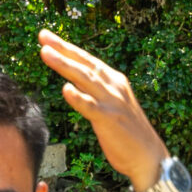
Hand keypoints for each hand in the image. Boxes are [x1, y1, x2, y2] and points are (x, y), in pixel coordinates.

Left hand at [38, 30, 170, 189]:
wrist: (148, 156)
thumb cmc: (126, 132)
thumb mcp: (111, 105)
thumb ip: (94, 93)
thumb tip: (73, 84)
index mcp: (114, 81)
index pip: (87, 61)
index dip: (67, 47)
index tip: (46, 36)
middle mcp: (113, 87)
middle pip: (84, 64)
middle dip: (62, 48)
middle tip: (42, 35)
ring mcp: (112, 102)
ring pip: (85, 79)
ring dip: (64, 65)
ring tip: (45, 53)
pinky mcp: (109, 120)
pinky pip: (90, 107)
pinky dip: (78, 98)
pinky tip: (65, 89)